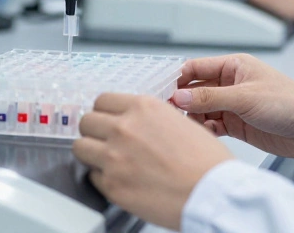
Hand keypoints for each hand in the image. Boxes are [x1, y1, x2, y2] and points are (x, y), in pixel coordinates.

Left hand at [73, 93, 233, 230]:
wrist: (213, 193)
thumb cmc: (206, 162)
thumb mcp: (180, 122)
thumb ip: (150, 120)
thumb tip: (136, 123)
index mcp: (143, 108)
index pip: (102, 100)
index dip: (105, 113)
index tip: (107, 121)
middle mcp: (124, 128)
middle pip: (86, 121)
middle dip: (95, 132)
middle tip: (105, 142)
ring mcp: (113, 156)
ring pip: (80, 147)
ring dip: (91, 154)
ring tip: (106, 161)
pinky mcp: (112, 185)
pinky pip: (92, 176)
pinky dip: (103, 179)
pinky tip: (120, 180)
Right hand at [171, 54, 293, 163]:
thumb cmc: (292, 103)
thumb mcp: (246, 98)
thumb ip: (210, 97)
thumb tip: (180, 97)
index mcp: (234, 66)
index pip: (195, 67)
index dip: (176, 78)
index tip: (160, 90)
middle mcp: (231, 84)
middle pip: (195, 90)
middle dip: (181, 100)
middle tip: (166, 112)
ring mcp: (234, 105)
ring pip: (201, 109)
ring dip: (192, 118)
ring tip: (184, 126)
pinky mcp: (237, 124)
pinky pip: (212, 125)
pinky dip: (204, 130)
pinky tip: (202, 134)